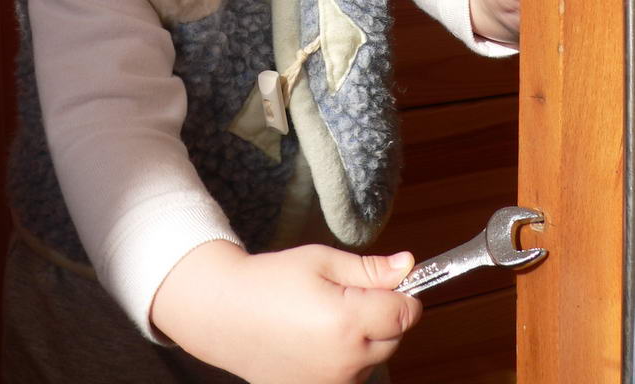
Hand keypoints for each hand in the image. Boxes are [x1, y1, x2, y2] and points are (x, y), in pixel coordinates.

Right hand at [151, 241, 420, 383]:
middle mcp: (347, 362)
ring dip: (365, 336)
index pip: (406, 312)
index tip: (386, 280)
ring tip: (325, 315)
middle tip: (345, 293)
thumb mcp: (321, 261)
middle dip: (383, 313)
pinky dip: (347, 355)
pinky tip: (317, 337)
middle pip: (395, 336)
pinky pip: (353, 373)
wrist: (225, 314)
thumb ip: (369, 269)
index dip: (402, 292)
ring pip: (375, 356)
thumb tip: (408, 266)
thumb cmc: (270, 281)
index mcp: (348, 322)